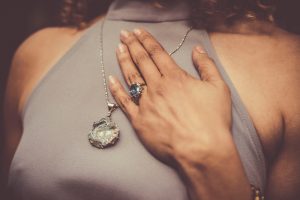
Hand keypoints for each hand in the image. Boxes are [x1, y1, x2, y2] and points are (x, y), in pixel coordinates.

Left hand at [109, 28, 252, 199]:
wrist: (201, 150)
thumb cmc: (212, 120)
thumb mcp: (218, 88)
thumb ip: (206, 66)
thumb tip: (197, 49)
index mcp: (175, 78)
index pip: (157, 53)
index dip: (146, 40)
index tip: (138, 32)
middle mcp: (158, 87)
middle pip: (142, 61)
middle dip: (132, 45)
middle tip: (124, 34)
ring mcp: (146, 103)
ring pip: (131, 77)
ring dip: (123, 61)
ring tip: (118, 48)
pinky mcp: (139, 121)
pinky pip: (124, 102)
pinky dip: (116, 90)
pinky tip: (110, 79)